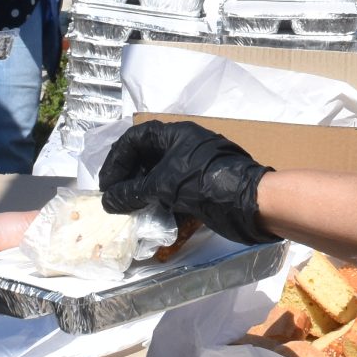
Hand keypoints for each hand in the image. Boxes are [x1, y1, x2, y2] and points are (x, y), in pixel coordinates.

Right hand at [98, 121, 275, 244]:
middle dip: (128, 180)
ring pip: (158, 179)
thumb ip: (133, 192)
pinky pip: (172, 195)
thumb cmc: (206, 182)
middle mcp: (183, 148)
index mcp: (175, 135)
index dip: (116, 160)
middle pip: (146, 159)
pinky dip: (159, 207)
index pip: (135, 139)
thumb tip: (109, 201)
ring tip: (128, 212)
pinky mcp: (200, 190)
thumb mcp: (164, 185)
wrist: (250, 202)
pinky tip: (149, 221)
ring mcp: (193, 170)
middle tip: (115, 201)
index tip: (106, 185)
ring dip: (141, 196)